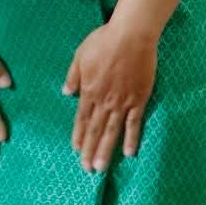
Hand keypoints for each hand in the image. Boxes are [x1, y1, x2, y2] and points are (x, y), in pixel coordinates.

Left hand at [63, 21, 158, 173]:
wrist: (131, 35)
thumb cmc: (104, 41)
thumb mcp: (80, 55)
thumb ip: (73, 76)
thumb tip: (66, 93)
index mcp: (89, 90)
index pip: (82, 118)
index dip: (79, 136)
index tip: (76, 150)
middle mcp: (104, 100)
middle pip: (96, 130)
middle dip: (90, 150)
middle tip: (87, 169)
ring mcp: (122, 102)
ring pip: (112, 131)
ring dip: (106, 150)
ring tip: (101, 167)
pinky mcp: (139, 100)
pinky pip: (134, 123)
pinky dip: (131, 139)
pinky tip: (128, 153)